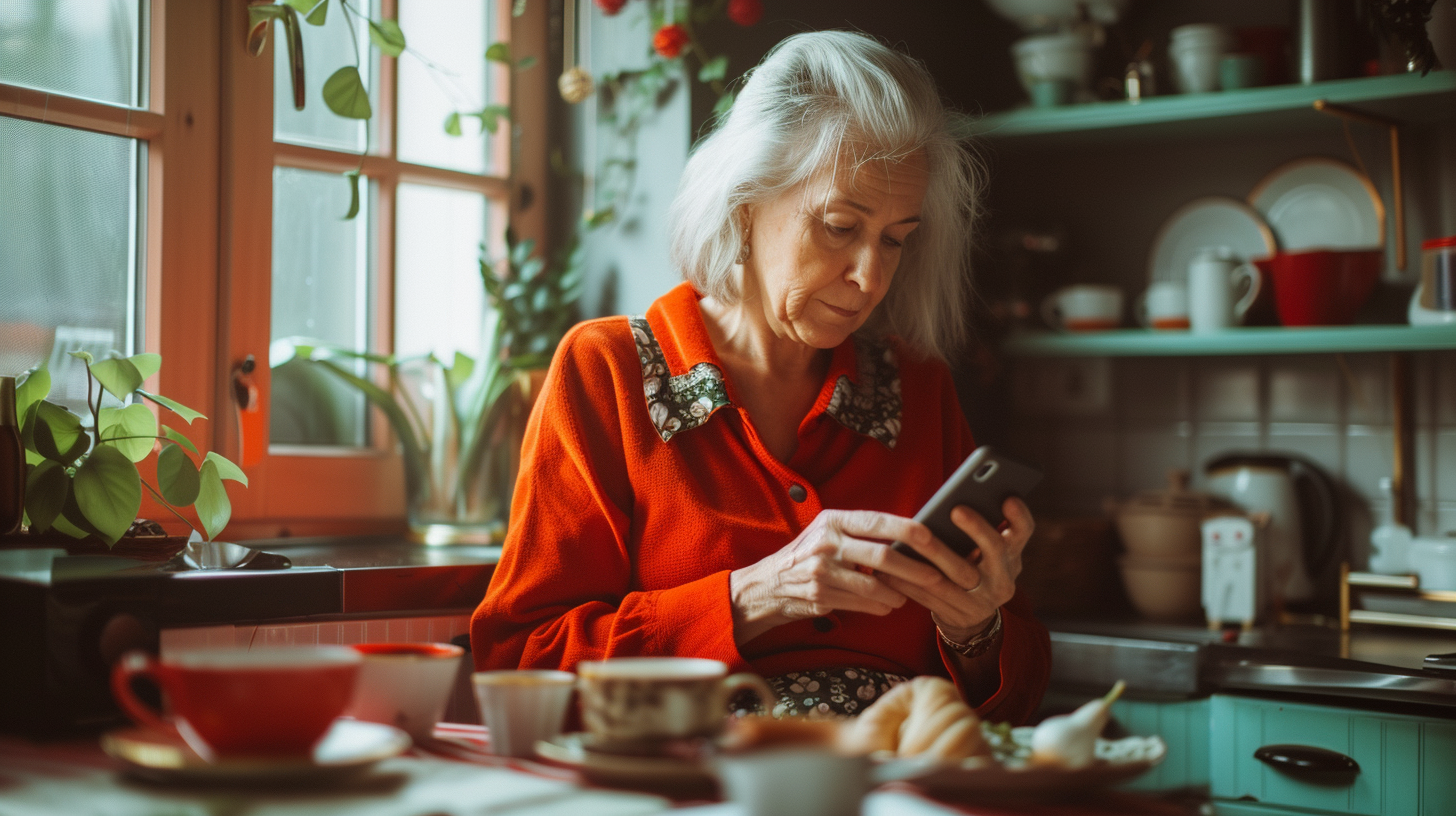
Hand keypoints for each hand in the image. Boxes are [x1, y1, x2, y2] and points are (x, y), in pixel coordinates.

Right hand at [729, 510, 945, 643]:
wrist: (767, 585)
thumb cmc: (807, 555)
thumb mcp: (827, 532)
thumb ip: (859, 532)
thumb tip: (907, 535)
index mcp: (833, 520)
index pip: (877, 521)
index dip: (907, 529)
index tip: (931, 538)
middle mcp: (826, 542)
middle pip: (882, 555)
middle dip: (914, 568)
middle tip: (935, 576)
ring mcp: (822, 570)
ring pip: (874, 584)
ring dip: (898, 593)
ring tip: (907, 596)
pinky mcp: (820, 595)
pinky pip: (861, 602)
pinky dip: (880, 606)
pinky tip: (888, 606)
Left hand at [878, 497, 1033, 643]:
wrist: (971, 618)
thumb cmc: (972, 568)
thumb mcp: (985, 552)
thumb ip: (978, 531)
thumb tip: (954, 499)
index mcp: (1012, 556)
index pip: (1023, 532)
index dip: (1019, 516)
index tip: (1008, 498)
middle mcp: (1003, 579)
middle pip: (996, 551)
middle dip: (978, 529)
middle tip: (957, 509)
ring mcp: (983, 600)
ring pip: (958, 574)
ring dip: (934, 553)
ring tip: (912, 536)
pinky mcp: (959, 615)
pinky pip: (932, 596)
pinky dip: (910, 581)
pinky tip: (891, 568)